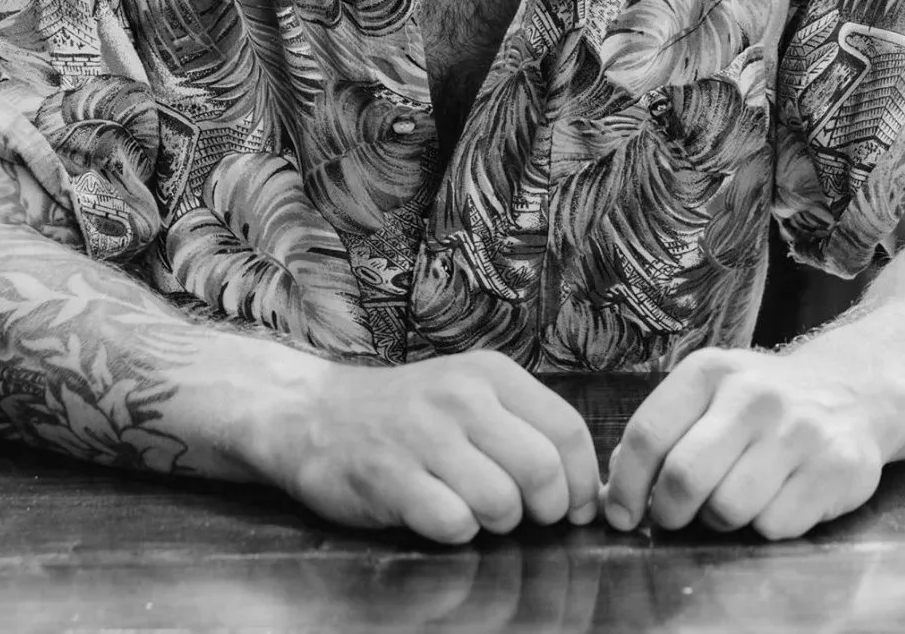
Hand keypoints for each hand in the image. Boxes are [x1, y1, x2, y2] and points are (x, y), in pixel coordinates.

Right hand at [271, 350, 600, 544]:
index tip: (575, 508)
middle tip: (523, 515)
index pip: (568, 430)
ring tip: (474, 510)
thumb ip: (525, 429)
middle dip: (544, 510)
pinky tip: (437, 512)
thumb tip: (589, 491)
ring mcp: (423, 434)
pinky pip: (453, 523)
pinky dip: (455, 531)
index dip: (581, 483)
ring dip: (497, 523)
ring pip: (501, 502)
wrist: (315, 413)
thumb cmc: (408, 414)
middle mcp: (461, 396)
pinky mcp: (390, 476)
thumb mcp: (470, 396)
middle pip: (542, 470)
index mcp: (491, 373)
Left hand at [601, 348, 884, 538]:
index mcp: (710, 371)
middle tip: (674, 517)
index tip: (621, 515)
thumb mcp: (707, 395)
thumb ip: (661, 434)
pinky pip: (775, 526)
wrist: (848, 391)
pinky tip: (777, 497)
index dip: (625, 485)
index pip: (648, 434)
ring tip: (733, 498)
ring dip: (720, 520)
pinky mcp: (836, 468)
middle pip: (684, 477)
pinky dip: (766, 526)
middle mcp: (754, 395)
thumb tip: (612, 494)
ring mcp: (798, 431)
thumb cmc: (758, 403)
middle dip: (669, 511)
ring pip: (729, 509)